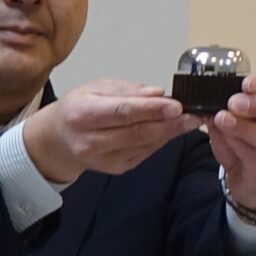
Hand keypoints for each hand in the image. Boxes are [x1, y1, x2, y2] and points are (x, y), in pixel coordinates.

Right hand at [22, 78, 194, 181]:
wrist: (60, 139)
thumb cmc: (79, 108)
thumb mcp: (96, 88)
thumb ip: (127, 90)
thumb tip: (155, 93)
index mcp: (82, 114)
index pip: (122, 112)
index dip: (151, 109)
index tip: (176, 105)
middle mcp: (90, 140)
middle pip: (137, 132)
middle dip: (170, 123)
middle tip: (194, 114)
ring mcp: (103, 158)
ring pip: (144, 144)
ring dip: (171, 133)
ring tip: (190, 120)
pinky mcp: (116, 168)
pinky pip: (145, 153)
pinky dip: (161, 140)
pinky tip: (171, 130)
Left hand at [204, 74, 255, 210]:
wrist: (252, 183)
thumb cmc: (244, 148)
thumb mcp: (230, 127)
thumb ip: (222, 114)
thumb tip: (207, 104)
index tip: (246, 82)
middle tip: (234, 102)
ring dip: (242, 127)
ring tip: (223, 119)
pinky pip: (254, 156)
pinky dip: (237, 146)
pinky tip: (225, 139)